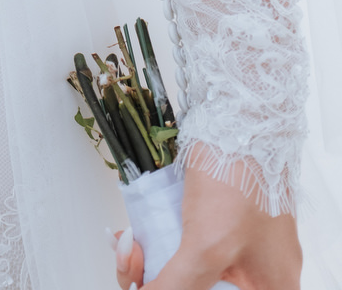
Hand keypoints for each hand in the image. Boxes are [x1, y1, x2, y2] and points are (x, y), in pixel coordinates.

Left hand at [112, 163, 300, 289]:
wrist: (240, 116)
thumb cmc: (239, 175)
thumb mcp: (207, 245)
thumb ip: (178, 285)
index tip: (144, 286)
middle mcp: (260, 274)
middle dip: (156, 281)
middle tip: (131, 260)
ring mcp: (242, 247)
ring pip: (189, 273)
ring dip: (151, 264)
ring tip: (128, 246)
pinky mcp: (221, 224)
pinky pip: (186, 247)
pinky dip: (157, 245)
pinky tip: (133, 236)